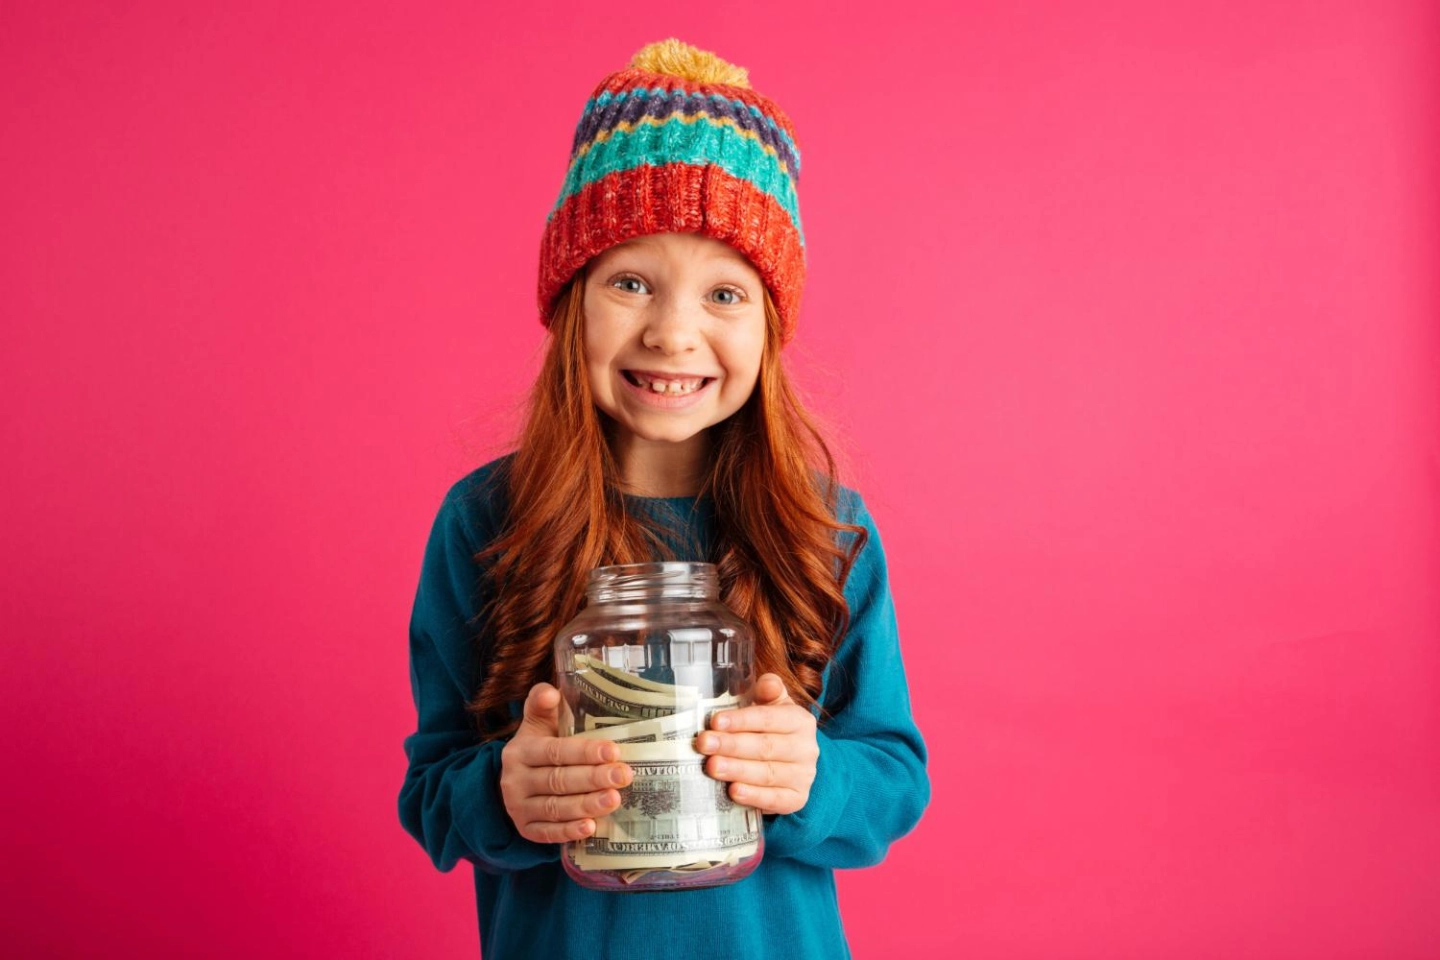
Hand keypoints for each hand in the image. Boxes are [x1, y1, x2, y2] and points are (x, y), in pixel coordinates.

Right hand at [499, 683, 632, 842]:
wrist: (511, 783)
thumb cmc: (537, 749)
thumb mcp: (536, 724)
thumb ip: (541, 705)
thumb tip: (550, 691)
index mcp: (522, 751)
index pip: (555, 751)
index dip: (585, 752)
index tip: (614, 751)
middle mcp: (516, 780)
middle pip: (558, 780)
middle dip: (593, 778)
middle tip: (624, 776)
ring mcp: (518, 807)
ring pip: (555, 807)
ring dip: (586, 805)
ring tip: (614, 800)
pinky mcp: (525, 829)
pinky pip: (548, 833)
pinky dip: (569, 831)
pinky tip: (591, 827)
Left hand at [697, 673, 818, 814]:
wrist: (791, 763)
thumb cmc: (772, 730)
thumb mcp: (772, 706)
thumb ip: (769, 691)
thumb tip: (766, 682)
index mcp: (800, 720)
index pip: (770, 718)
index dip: (742, 720)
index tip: (715, 721)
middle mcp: (806, 748)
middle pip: (766, 747)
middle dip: (732, 745)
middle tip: (704, 744)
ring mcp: (804, 776)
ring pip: (768, 773)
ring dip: (737, 770)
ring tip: (712, 767)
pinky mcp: (797, 799)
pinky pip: (775, 799)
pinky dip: (754, 796)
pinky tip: (733, 792)